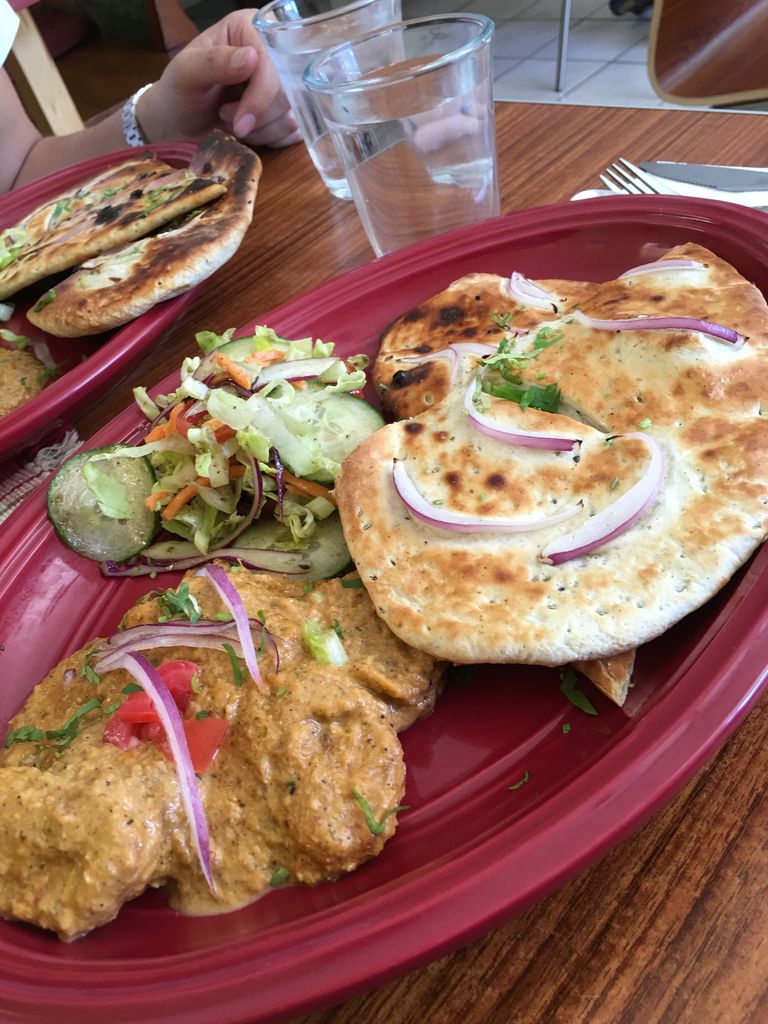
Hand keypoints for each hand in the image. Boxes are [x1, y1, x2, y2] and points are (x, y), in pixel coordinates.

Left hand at [137, 10, 300, 148]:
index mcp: (250, 28)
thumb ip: (213, 62)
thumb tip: (251, 57)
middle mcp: (272, 52)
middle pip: (287, 93)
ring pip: (290, 116)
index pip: (273, 62)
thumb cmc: (179, 93)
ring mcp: (283, 84)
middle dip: (257, 116)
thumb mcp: (185, 73)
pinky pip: (293, 133)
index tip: (241, 123)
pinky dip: (270, 140)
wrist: (180, 124)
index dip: (261, 96)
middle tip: (225, 116)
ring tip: (232, 122)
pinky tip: (250, 133)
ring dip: (260, 130)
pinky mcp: (286, 111)